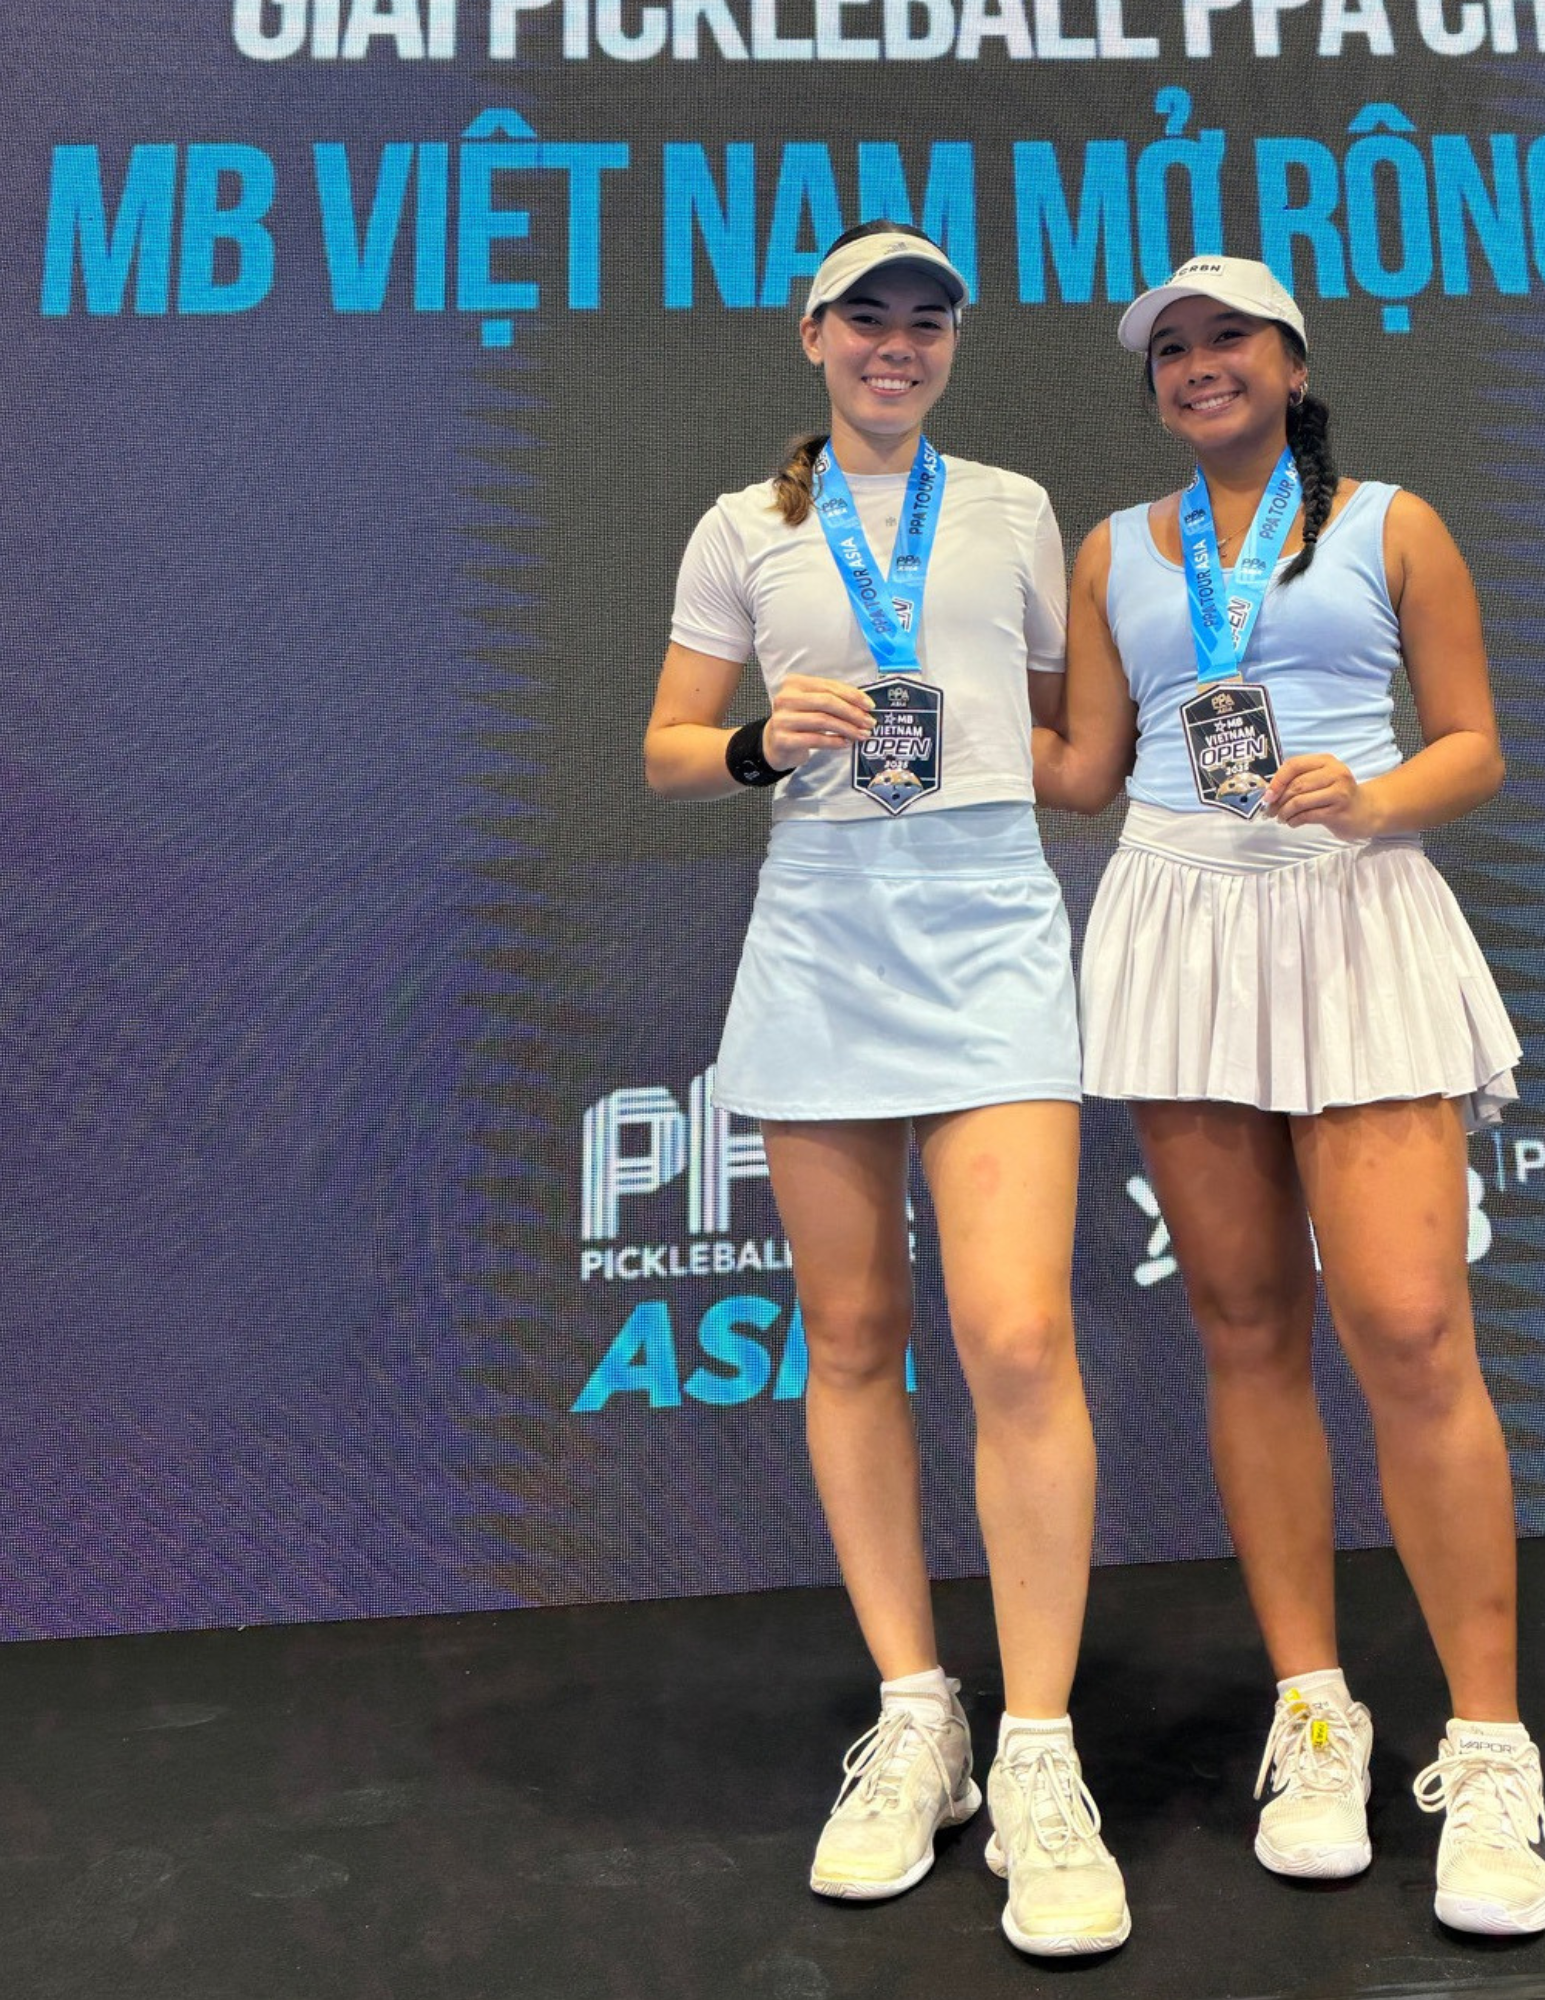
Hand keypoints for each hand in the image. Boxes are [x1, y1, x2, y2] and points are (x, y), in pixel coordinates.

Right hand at [763, 675, 875, 768]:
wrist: (773, 744)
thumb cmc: (798, 722)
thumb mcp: (812, 704)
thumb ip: (832, 700)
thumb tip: (863, 706)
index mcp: (794, 683)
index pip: (829, 686)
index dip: (852, 695)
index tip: (869, 705)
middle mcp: (786, 698)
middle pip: (827, 702)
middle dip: (852, 712)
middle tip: (868, 722)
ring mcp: (783, 719)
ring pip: (823, 721)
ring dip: (847, 728)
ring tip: (861, 734)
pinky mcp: (783, 740)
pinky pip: (816, 739)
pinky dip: (834, 742)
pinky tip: (845, 742)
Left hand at [1262, 754, 1379, 837]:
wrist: (1366, 811)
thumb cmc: (1337, 794)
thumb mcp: (1321, 779)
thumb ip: (1299, 780)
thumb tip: (1269, 793)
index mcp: (1326, 761)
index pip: (1294, 765)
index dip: (1277, 780)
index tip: (1267, 795)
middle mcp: (1335, 774)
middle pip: (1296, 785)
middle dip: (1278, 801)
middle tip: (1270, 811)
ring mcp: (1339, 793)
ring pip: (1300, 802)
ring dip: (1284, 812)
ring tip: (1281, 818)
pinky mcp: (1339, 812)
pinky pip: (1307, 816)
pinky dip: (1294, 821)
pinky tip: (1293, 822)